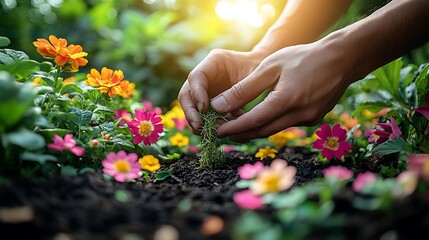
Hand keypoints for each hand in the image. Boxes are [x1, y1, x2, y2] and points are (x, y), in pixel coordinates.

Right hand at [178, 49, 263, 132]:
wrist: (266, 73)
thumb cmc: (262, 69)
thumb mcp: (255, 76)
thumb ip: (238, 90)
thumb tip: (217, 109)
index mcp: (213, 62)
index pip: (195, 77)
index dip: (196, 94)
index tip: (204, 109)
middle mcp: (205, 76)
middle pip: (186, 94)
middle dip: (190, 112)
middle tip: (199, 127)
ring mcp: (206, 90)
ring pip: (192, 108)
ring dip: (198, 122)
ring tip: (211, 132)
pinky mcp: (211, 103)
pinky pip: (204, 117)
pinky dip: (211, 125)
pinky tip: (223, 131)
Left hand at [211, 40, 353, 141]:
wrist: (341, 58)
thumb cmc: (303, 57)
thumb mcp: (270, 67)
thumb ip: (244, 88)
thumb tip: (219, 104)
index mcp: (287, 100)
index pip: (253, 121)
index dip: (233, 128)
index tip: (216, 130)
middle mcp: (300, 115)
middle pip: (262, 131)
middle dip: (240, 134)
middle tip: (221, 133)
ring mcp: (309, 119)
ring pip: (274, 129)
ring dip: (254, 130)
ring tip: (235, 128)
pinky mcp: (314, 119)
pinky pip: (286, 124)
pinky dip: (270, 124)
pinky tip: (259, 120)